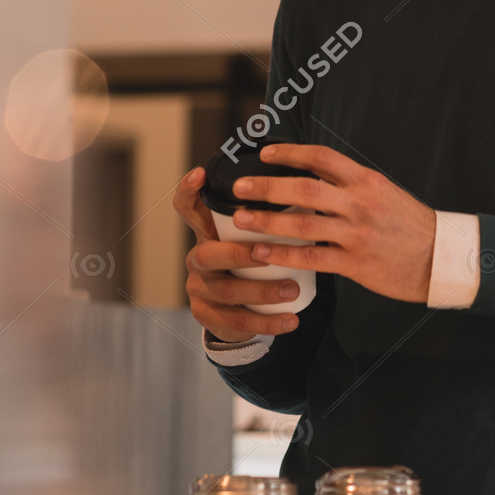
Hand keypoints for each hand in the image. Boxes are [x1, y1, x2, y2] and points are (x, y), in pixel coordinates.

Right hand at [174, 165, 302, 340]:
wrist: (239, 310)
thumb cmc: (253, 262)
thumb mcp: (253, 237)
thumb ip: (268, 216)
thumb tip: (306, 188)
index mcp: (207, 233)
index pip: (187, 208)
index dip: (188, 191)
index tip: (202, 173)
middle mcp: (198, 258)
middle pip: (206, 254)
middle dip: (238, 254)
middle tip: (267, 254)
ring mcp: (199, 289)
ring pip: (225, 291)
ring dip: (261, 291)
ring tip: (292, 290)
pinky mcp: (207, 316)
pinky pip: (235, 321)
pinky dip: (266, 321)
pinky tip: (290, 320)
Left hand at [230, 144, 436, 303]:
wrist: (440, 257)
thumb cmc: (410, 224)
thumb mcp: (384, 192)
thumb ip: (351, 185)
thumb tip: (313, 176)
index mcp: (366, 181)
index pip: (321, 158)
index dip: (290, 153)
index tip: (266, 154)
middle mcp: (358, 203)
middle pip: (303, 189)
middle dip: (266, 186)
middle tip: (239, 186)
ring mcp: (355, 234)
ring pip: (301, 223)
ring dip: (266, 220)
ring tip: (241, 219)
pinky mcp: (354, 263)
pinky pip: (310, 257)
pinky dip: (283, 254)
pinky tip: (262, 253)